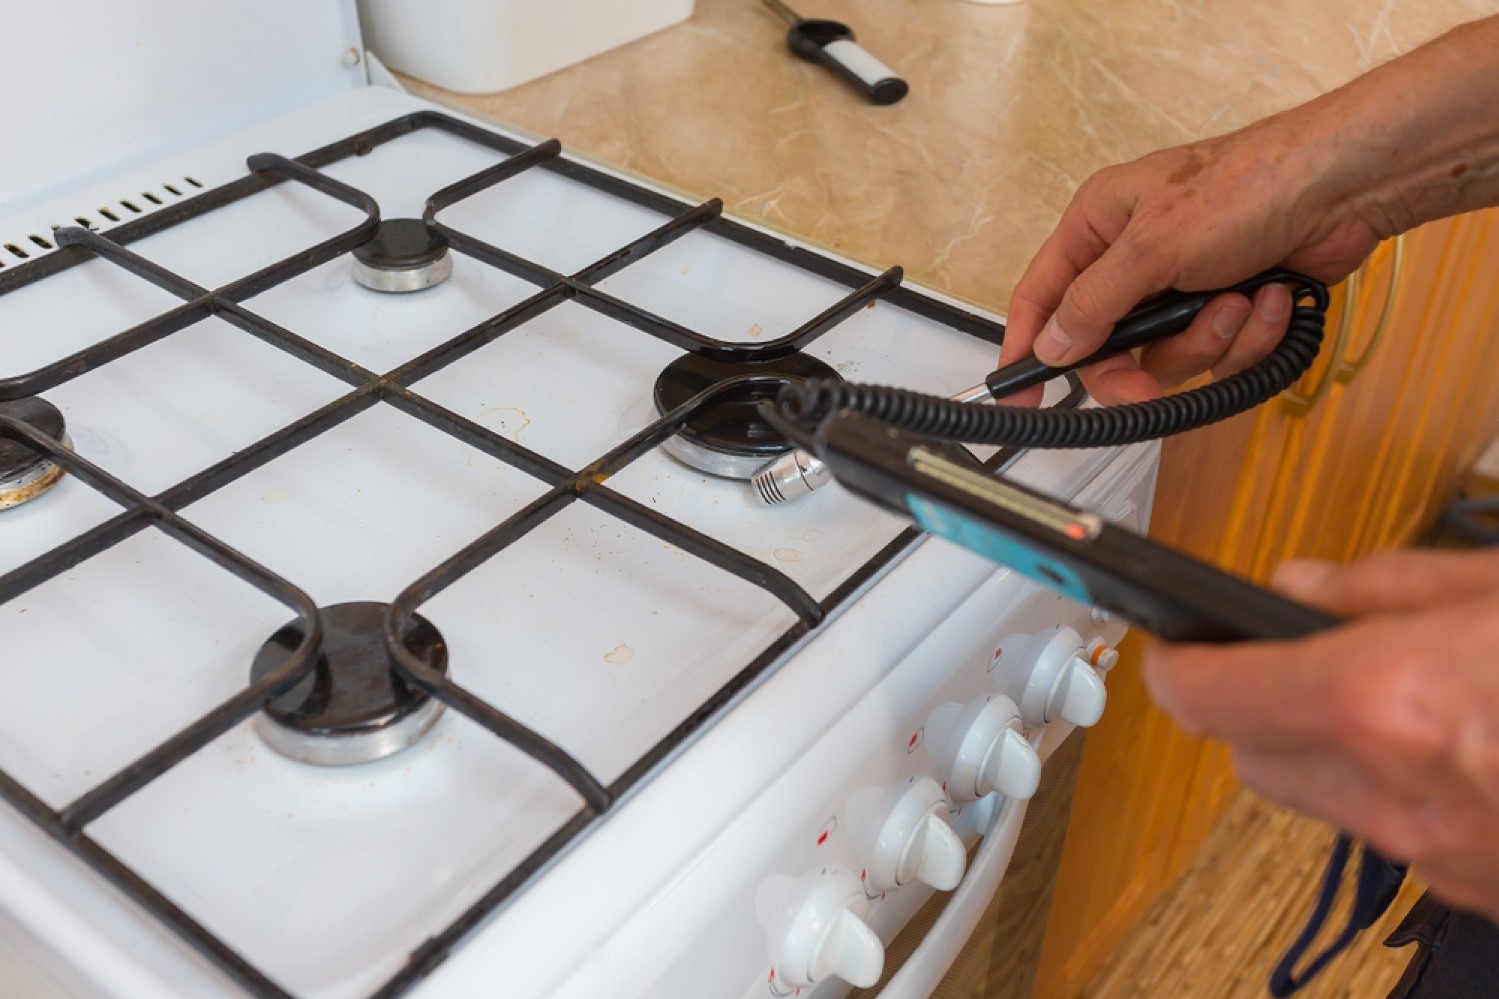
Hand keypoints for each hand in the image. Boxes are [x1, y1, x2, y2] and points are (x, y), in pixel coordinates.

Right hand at [999, 115, 1379, 405]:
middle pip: (1107, 345)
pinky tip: (1271, 298)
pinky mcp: (1227, 307)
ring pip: (1167, 356)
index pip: (1041, 297)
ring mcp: (1181, 286)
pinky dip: (1249, 334)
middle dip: (1138, 365)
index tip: (1018, 397)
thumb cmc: (1247, 186)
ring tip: (1237, 304)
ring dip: (1207, 341)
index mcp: (1098, 227)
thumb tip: (1052, 346)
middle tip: (1149, 385)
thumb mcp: (1151, 247)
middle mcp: (1133, 259)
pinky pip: (1219, 353)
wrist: (1344, 186)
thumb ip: (1093, 303)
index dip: (1027, 348)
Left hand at [1144, 548, 1498, 920]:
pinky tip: (1452, 752)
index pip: (1205, 695)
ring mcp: (1436, 855)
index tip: (1167, 646)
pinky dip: (1398, 795)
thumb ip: (1386, 584)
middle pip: (1248, 757)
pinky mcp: (1476, 892)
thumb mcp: (1498, 589)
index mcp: (1383, 701)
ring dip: (1325, 753)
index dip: (1172, 665)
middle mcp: (1394, 793)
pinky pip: (1395, 839)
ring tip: (1392, 698)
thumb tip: (1302, 585)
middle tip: (1293, 660)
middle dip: (1252, 706)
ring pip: (1320, 804)